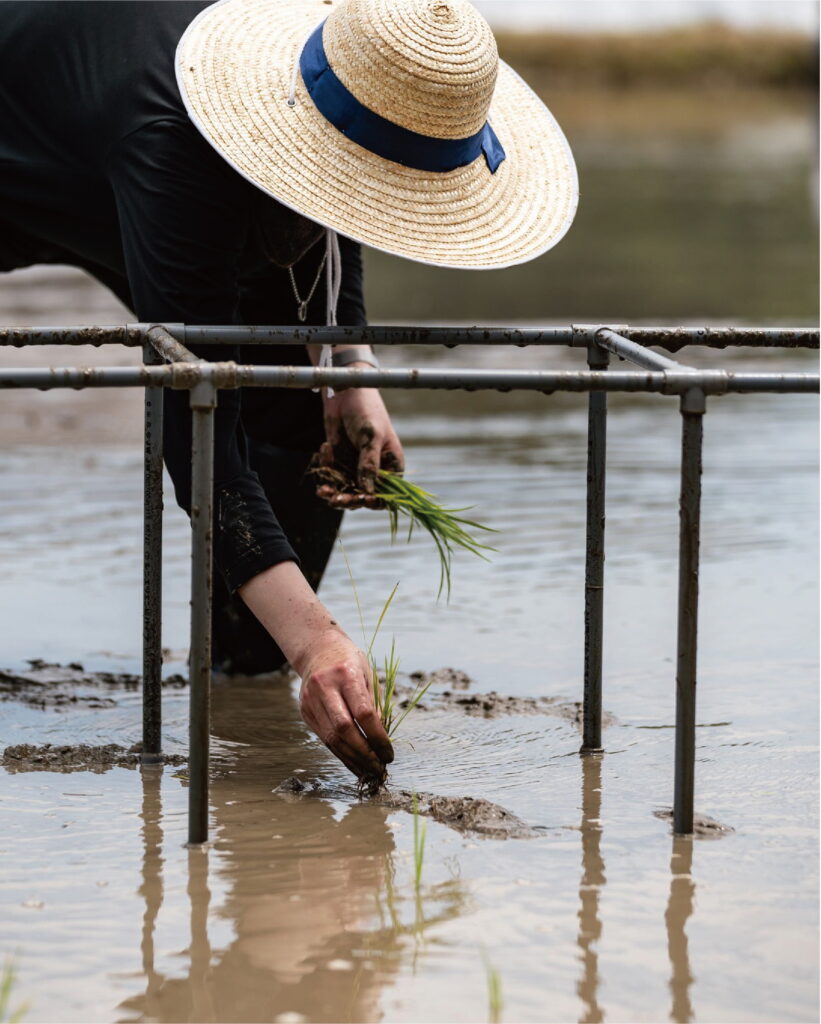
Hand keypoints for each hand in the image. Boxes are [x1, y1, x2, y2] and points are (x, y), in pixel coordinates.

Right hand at [298, 631, 394, 781]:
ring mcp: (310, 700)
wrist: (317, 650)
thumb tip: (381, 738)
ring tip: (368, 771)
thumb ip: (374, 703)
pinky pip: (324, 738)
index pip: (363, 713)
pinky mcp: (304, 711)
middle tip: (380, 768)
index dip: (378, 737)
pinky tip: (353, 763)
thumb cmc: (349, 661)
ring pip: (332, 738)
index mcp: (346, 674)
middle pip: (345, 729)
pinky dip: (340, 753)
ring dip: (352, 759)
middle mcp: (324, 687)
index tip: (389, 753)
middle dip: (364, 753)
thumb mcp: (367, 674)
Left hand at [317, 382, 404, 508]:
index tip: (362, 498)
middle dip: (349, 499)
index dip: (375, 501)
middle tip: (335, 498)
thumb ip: (369, 464)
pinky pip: (332, 476)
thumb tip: (368, 491)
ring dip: (333, 492)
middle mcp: (375, 471)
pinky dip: (326, 470)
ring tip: (322, 490)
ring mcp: (356, 468)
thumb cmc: (366, 411)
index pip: (387, 494)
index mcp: (391, 466)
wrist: (344, 393)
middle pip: (363, 496)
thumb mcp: (370, 437)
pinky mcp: (340, 462)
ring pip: (345, 490)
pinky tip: (325, 448)